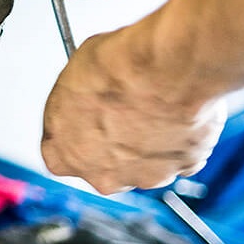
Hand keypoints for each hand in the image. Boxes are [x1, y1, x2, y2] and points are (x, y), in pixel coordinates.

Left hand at [41, 27, 226, 193]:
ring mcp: (146, 175)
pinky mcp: (184, 167)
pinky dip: (176, 137)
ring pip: (142, 161)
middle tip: (119, 108)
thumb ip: (74, 103)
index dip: (72, 132)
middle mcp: (104, 175)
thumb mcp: (71, 77)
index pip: (59, 153)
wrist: (165, 68)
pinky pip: (177, 154)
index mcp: (65, 155)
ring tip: (150, 104)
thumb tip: (83, 94)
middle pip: (102, 163)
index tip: (80, 114)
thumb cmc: (115, 69)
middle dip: (110, 140)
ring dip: (145, 140)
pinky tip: (174, 110)